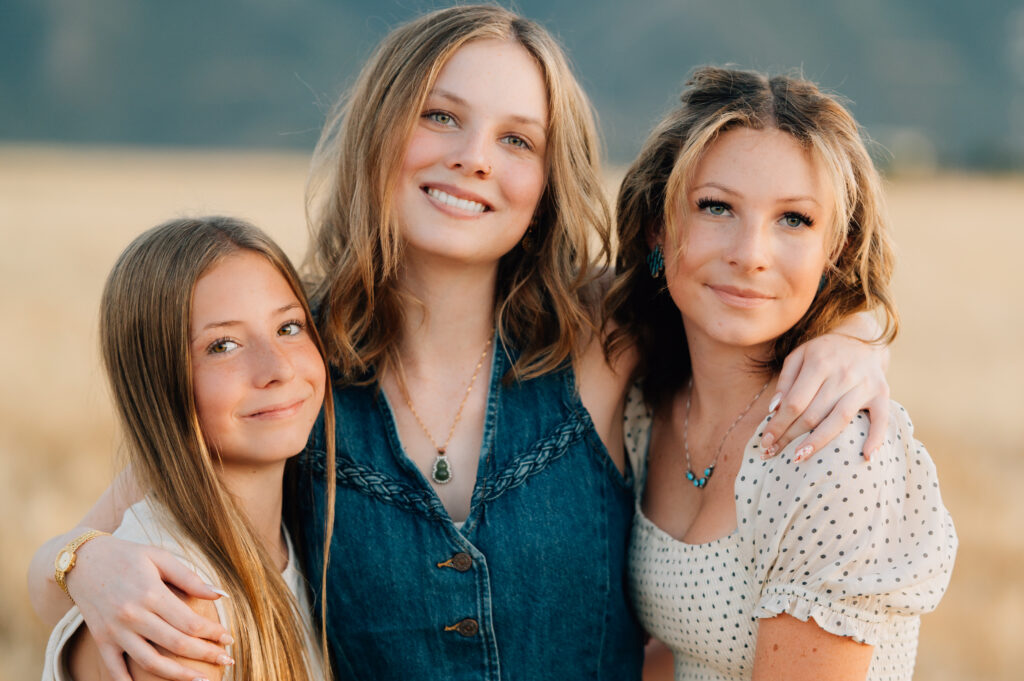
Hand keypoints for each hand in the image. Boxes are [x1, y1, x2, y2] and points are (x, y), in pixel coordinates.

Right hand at [66, 535, 234, 680]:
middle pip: (175, 644)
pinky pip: (115, 669)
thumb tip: (220, 594)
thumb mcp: (159, 557)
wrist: (82, 561)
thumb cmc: (127, 556)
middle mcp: (133, 615)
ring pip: (150, 662)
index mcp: (151, 593)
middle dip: (205, 655)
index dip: (213, 633)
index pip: (189, 622)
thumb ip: (189, 577)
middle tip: (226, 662)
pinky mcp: (101, 640)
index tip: (229, 639)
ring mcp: (114, 631)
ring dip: (178, 675)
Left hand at [760, 334, 888, 461]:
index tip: (765, 441)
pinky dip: (876, 438)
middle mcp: (843, 374)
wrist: (862, 338)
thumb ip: (785, 381)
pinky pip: (881, 419)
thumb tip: (774, 409)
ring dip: (818, 442)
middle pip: (813, 413)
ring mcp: (864, 385)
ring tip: (799, 458)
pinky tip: (866, 457)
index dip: (778, 424)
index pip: (795, 402)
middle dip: (790, 436)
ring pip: (839, 419)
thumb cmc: (823, 352)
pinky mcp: (882, 393)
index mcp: (819, 363)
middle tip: (772, 453)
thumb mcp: (799, 356)